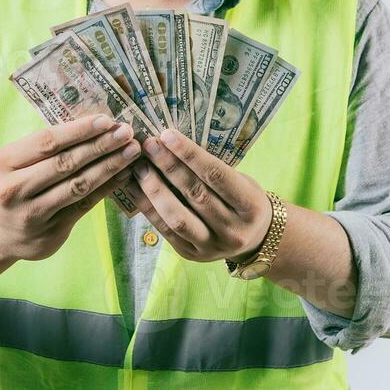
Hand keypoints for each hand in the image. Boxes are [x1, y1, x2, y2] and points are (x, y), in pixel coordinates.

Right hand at [0, 114, 140, 261]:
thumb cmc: (13, 185)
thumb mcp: (14, 162)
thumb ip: (45, 147)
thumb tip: (94, 124)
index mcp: (4, 163)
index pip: (47, 142)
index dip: (79, 130)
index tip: (106, 120)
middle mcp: (14, 189)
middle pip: (65, 163)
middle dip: (100, 145)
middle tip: (127, 132)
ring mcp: (32, 214)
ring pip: (78, 186)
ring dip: (109, 166)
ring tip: (131, 151)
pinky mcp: (50, 233)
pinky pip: (84, 206)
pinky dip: (106, 188)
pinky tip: (123, 174)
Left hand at [121, 127, 272, 263]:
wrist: (255, 240)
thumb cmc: (244, 201)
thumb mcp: (242, 183)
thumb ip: (213, 171)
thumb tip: (172, 144)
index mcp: (251, 206)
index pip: (216, 175)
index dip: (190, 154)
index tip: (167, 135)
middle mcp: (233, 230)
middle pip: (195, 194)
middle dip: (168, 166)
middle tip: (149, 145)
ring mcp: (211, 246)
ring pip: (177, 217)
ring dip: (154, 189)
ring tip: (139, 167)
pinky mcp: (191, 255)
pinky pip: (165, 230)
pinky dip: (147, 208)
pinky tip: (135, 188)